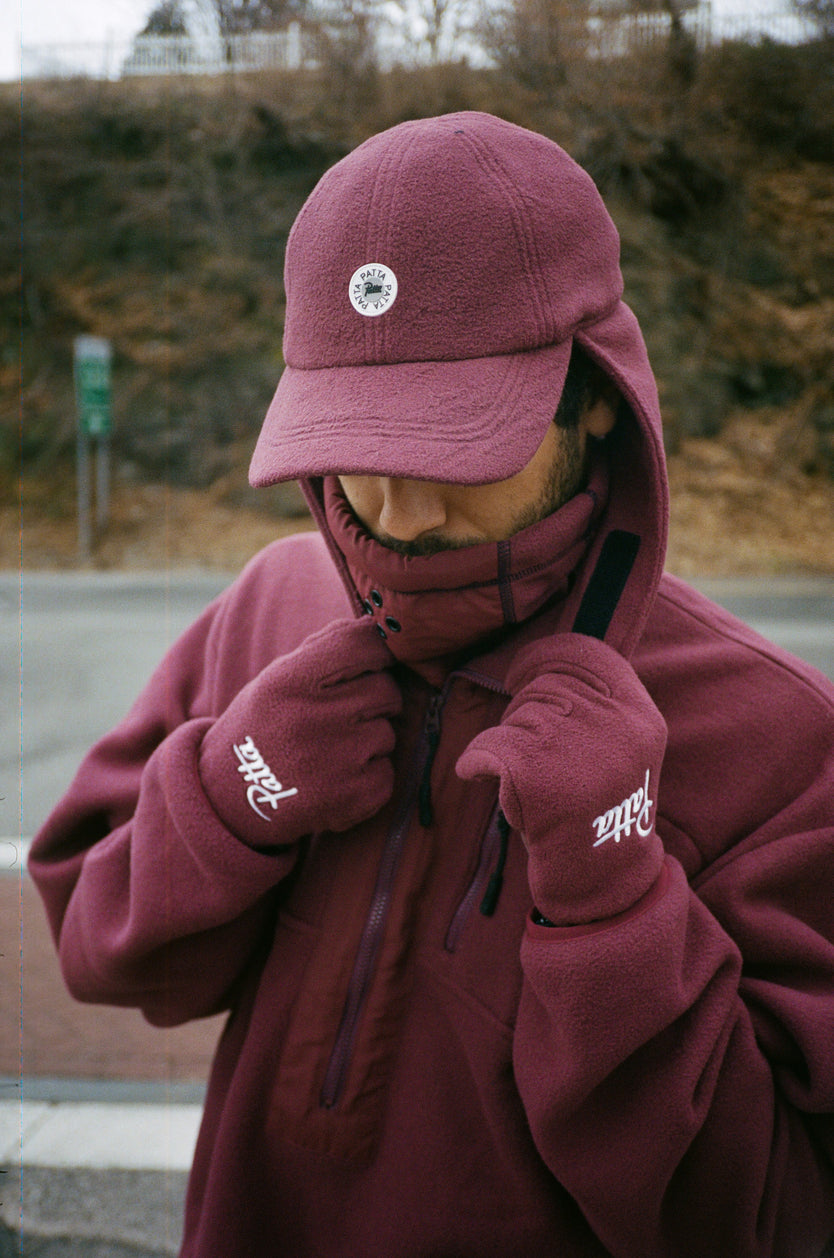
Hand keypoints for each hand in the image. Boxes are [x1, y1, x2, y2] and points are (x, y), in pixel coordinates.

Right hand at [199, 618, 400, 844]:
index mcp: (291, 680)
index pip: (364, 643)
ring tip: (330, 753)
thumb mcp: (277, 679)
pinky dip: (369, 779)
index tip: (374, 662)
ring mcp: (335, 760)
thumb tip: (375, 625)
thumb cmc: (264, 727)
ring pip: (388, 734)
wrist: (230, 798)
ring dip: (369, 742)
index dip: (378, 651)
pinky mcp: (353, 797)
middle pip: (386, 690)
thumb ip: (324, 648)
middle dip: (373, 702)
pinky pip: (387, 774)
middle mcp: (313, 717)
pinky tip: (335, 781)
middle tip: (343, 717)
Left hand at [457, 635, 666, 924]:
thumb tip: (541, 661)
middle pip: (544, 684)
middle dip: (526, 710)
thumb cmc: (600, 809)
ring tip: (530, 781)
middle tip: (532, 751)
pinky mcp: (531, 768)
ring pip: (513, 715)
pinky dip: (474, 761)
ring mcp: (571, 744)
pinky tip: (480, 776)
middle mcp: (611, 724)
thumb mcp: (622, 750)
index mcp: (639, 716)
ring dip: (508, 741)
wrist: (597, 875)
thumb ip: (598, 705)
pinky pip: (484, 746)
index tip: (523, 673)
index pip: (586, 654)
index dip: (547, 657)